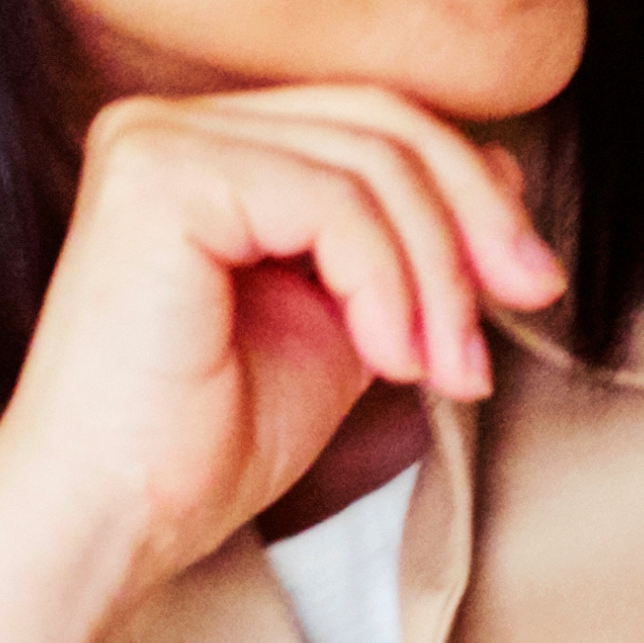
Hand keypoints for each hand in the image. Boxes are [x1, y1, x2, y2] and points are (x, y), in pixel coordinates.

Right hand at [0, 84, 562, 609]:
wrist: (112, 519)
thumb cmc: (209, 440)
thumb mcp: (349, 319)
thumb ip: (405, 242)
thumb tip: (500, 169)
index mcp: (208, 148)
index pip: (375, 123)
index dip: (472, 195)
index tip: (531, 285)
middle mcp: (170, 125)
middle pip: (384, 124)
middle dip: (476, 222)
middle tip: (528, 302)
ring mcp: (157, 141)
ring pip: (371, 162)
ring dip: (438, 274)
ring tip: (445, 368)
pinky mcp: (158, 177)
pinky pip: (331, 199)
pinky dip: (387, 281)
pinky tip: (388, 359)